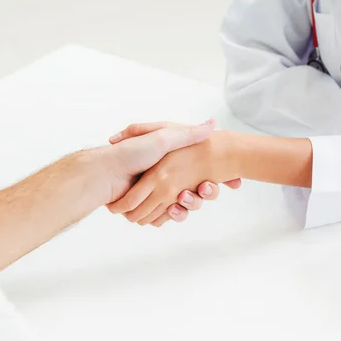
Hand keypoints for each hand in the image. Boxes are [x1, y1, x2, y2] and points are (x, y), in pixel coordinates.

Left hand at [107, 130, 239, 225]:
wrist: (106, 173)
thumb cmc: (131, 153)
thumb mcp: (162, 136)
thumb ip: (188, 133)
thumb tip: (213, 123)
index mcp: (174, 161)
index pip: (204, 170)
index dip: (219, 178)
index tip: (234, 182)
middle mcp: (170, 177)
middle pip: (200, 190)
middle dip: (208, 192)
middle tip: (206, 187)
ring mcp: (162, 194)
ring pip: (188, 205)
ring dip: (191, 204)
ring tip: (186, 196)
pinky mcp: (153, 209)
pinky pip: (171, 216)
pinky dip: (174, 215)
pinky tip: (174, 209)